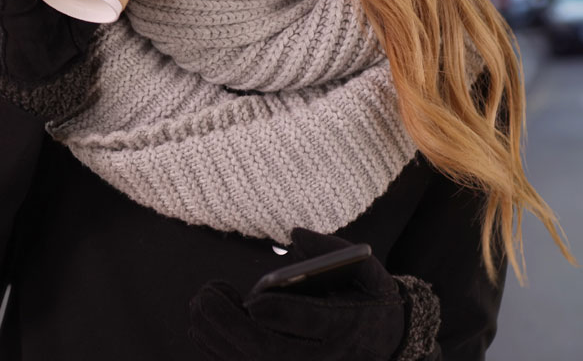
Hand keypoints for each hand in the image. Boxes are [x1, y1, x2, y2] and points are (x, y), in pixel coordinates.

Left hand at [188, 229, 411, 360]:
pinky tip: (202, 323)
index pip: (313, 325)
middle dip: (231, 325)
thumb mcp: (366, 269)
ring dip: (216, 335)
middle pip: (270, 352)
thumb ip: (332, 250)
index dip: (282, 315)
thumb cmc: (366, 298)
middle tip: (206, 296)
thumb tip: (295, 234)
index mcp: (350, 326)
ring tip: (201, 301)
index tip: (254, 301)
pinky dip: (216, 349)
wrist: (382, 342)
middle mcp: (325, 358)